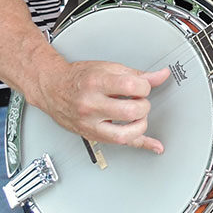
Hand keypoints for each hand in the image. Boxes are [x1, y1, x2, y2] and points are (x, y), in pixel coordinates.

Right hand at [34, 61, 170, 153]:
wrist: (53, 89)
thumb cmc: (79, 78)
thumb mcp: (107, 68)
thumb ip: (136, 74)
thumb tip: (160, 76)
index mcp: (96, 83)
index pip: (132, 86)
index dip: (145, 86)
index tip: (142, 86)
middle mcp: (91, 105)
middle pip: (131, 112)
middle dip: (143, 105)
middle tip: (139, 100)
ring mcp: (90, 123)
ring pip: (125, 134)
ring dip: (141, 125)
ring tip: (138, 115)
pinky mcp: (92, 136)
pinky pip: (120, 145)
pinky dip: (141, 145)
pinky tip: (154, 145)